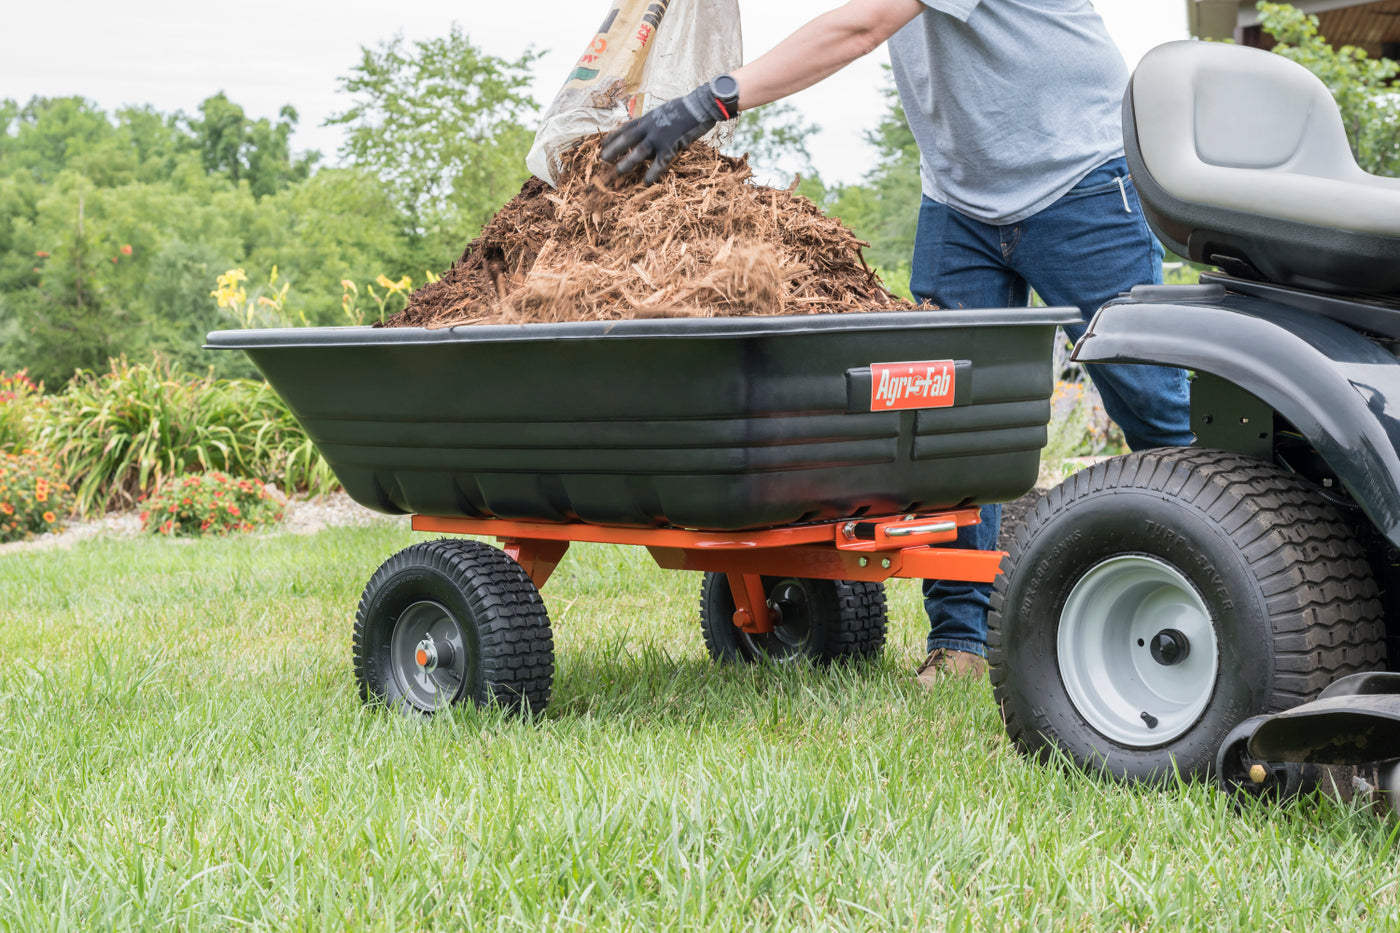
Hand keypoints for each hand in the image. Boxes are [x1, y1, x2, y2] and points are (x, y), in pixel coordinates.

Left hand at [600, 79, 734, 183]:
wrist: (699, 106)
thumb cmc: (683, 109)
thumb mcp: (662, 112)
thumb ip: (651, 124)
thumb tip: (644, 134)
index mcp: (647, 118)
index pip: (624, 128)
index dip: (612, 137)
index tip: (602, 145)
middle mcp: (649, 127)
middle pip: (626, 139)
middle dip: (614, 149)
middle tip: (602, 160)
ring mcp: (659, 136)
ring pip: (639, 151)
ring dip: (627, 162)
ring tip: (617, 171)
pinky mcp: (671, 146)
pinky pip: (660, 163)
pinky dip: (652, 173)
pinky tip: (646, 183)